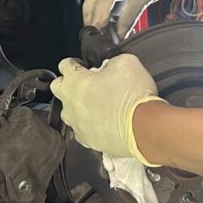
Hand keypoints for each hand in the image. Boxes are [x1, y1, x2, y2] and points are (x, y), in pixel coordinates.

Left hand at [51, 54, 165, 163]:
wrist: (144, 128)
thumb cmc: (133, 94)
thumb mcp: (126, 62)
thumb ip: (111, 61)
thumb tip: (109, 67)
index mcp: (74, 81)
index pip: (64, 65)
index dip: (75, 62)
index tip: (83, 65)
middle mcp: (69, 104)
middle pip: (58, 88)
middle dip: (68, 83)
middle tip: (86, 83)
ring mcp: (77, 125)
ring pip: (68, 112)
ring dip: (78, 105)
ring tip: (96, 104)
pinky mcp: (87, 141)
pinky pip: (82, 130)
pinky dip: (89, 124)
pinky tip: (103, 121)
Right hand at [82, 0, 174, 37]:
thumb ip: (129, 18)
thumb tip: (119, 36)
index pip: (98, 12)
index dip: (100, 29)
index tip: (103, 44)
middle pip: (89, 8)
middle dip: (93, 25)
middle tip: (99, 42)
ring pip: (92, 4)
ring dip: (96, 19)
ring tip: (104, 35)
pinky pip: (100, 0)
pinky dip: (102, 12)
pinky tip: (109, 24)